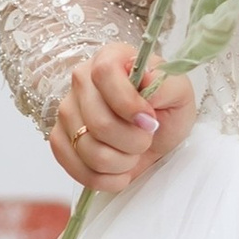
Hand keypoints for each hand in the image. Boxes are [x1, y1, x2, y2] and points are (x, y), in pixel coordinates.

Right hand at [50, 45, 197, 195]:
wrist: (154, 133)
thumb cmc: (164, 108)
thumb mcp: (179, 93)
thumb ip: (166, 85)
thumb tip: (147, 82)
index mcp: (109, 59)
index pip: (105, 74)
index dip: (128, 104)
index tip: (150, 120)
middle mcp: (81, 81)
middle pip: (99, 123)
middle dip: (134, 142)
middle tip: (146, 139)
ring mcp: (66, 112)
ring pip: (89, 150)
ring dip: (122, 162)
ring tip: (133, 153)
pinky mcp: (59, 140)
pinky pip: (76, 169)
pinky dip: (105, 179)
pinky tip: (120, 170)